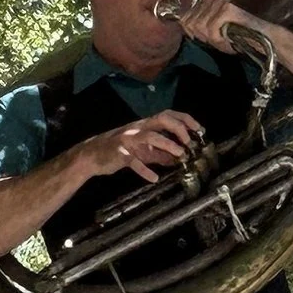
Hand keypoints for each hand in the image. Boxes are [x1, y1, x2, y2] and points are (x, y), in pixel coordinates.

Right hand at [80, 110, 201, 183]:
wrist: (92, 155)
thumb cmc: (120, 151)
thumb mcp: (144, 152)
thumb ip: (162, 154)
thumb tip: (180, 159)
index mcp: (145, 125)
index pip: (168, 115)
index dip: (185, 119)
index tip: (199, 129)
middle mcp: (138, 128)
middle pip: (162, 119)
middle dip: (179, 128)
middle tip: (189, 142)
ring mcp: (128, 139)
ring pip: (150, 136)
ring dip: (167, 144)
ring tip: (180, 155)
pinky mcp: (120, 154)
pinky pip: (133, 161)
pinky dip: (144, 170)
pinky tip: (153, 178)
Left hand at [171, 0, 262, 54]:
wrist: (261, 38)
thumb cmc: (237, 37)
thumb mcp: (210, 32)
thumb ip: (196, 27)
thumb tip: (181, 25)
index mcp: (204, 2)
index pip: (184, 20)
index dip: (195, 35)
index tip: (210, 39)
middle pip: (191, 25)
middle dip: (205, 38)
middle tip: (221, 40)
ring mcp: (218, 3)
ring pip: (200, 28)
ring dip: (214, 40)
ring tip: (227, 40)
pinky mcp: (226, 9)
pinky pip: (211, 30)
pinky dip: (220, 41)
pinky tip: (230, 40)